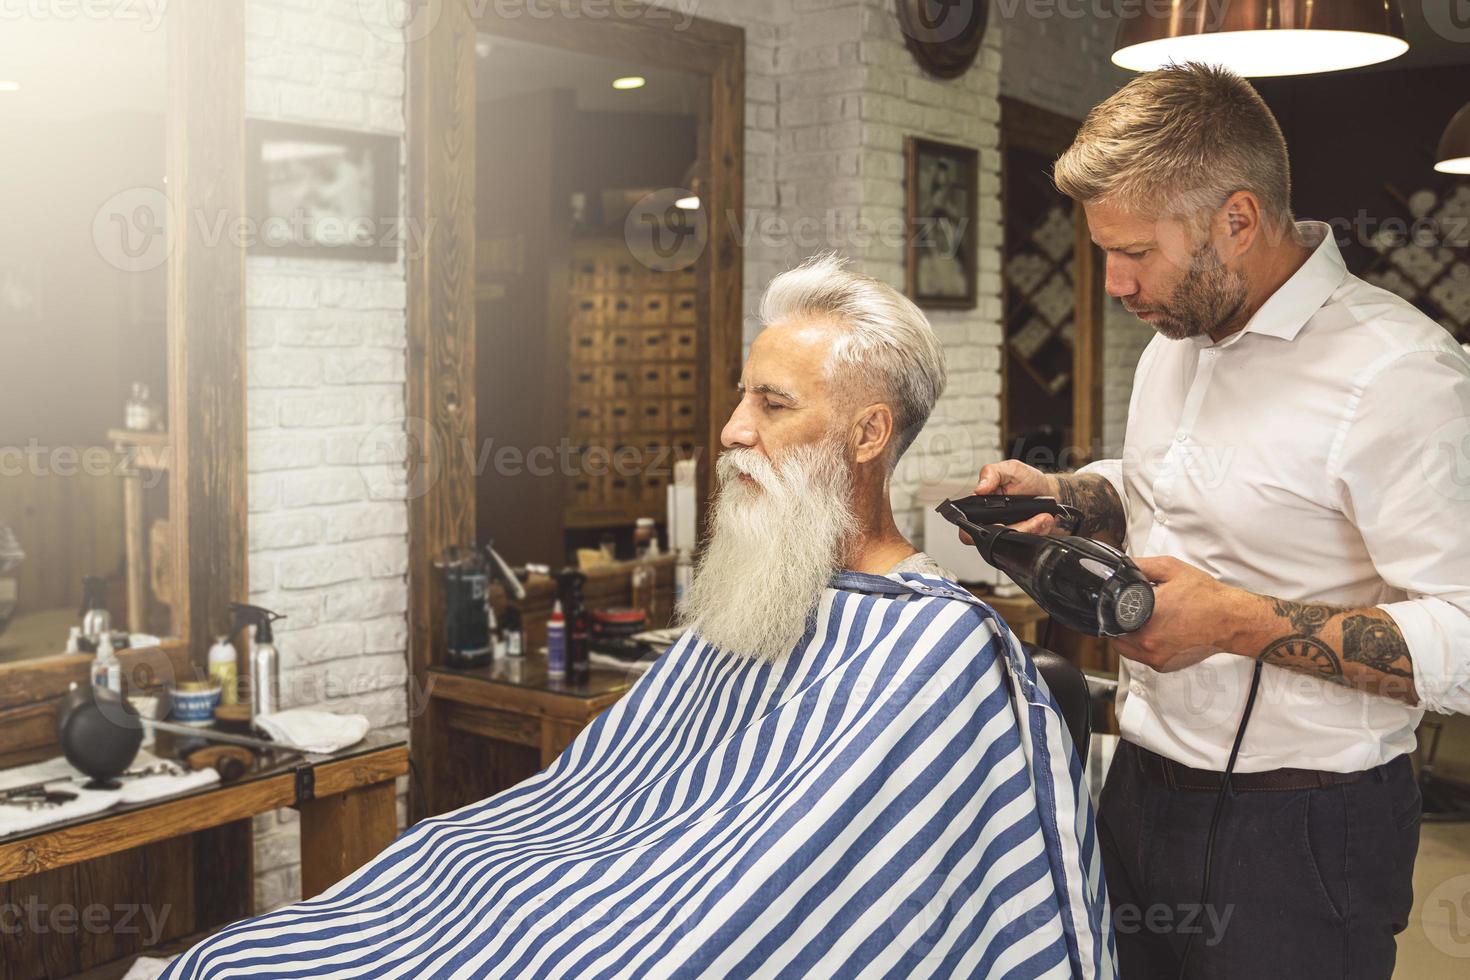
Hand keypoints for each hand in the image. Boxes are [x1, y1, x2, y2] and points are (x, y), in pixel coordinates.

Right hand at [963, 460, 1061, 540]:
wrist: (1049, 490)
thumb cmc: (1027, 479)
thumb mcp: (1010, 468)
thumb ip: (991, 473)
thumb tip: (978, 488)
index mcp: (981, 503)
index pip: (968, 523)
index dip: (981, 528)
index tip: (1000, 522)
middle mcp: (990, 520)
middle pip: (992, 537)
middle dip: (1016, 528)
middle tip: (1031, 519)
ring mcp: (1006, 529)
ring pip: (1010, 541)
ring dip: (1030, 529)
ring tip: (1042, 516)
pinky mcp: (1020, 536)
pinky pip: (1025, 541)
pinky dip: (1038, 530)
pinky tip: (1043, 520)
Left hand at [1110, 556, 1249, 671]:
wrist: (1231, 620)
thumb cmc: (1207, 597)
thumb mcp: (1170, 569)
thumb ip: (1141, 566)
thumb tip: (1122, 566)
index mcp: (1146, 616)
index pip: (1109, 616)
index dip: (1109, 609)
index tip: (1116, 604)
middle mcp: (1148, 641)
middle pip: (1115, 634)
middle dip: (1119, 622)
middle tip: (1132, 611)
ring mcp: (1155, 657)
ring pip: (1126, 648)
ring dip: (1129, 636)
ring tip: (1146, 621)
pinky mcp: (1164, 665)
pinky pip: (1143, 657)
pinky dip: (1145, 646)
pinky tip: (1157, 633)